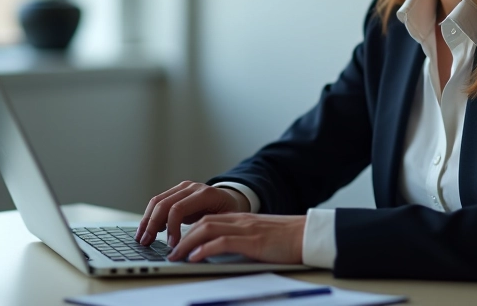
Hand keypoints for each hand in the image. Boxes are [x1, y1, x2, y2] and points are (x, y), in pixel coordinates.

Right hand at [135, 181, 249, 246]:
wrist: (230, 198)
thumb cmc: (230, 213)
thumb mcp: (228, 222)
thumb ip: (212, 230)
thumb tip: (197, 247)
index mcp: (205, 194)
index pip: (179, 208)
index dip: (172, 227)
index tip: (172, 245)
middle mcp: (191, 187)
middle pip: (164, 203)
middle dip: (152, 224)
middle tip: (147, 243)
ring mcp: (182, 188)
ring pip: (157, 201)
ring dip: (147, 220)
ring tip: (142, 238)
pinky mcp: (176, 192)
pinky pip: (158, 202)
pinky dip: (150, 216)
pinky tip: (148, 230)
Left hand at [167, 213, 305, 263]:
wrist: (307, 236)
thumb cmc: (286, 240)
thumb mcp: (258, 237)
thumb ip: (241, 239)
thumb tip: (220, 252)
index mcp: (240, 219)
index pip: (206, 219)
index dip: (188, 230)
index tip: (175, 243)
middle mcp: (239, 221)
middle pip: (202, 222)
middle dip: (182, 236)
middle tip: (169, 251)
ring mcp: (245, 229)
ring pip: (207, 229)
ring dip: (187, 242)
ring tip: (175, 255)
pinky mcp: (252, 241)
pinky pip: (222, 242)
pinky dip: (204, 249)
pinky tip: (194, 257)